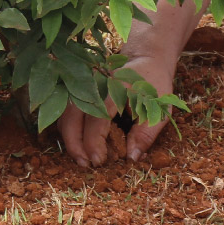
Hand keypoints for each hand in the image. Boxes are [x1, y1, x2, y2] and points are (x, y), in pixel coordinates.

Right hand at [55, 55, 170, 166]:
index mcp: (114, 88)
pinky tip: (79, 144)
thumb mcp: (158, 110)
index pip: (96, 118)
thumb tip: (131, 158)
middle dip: (74, 143)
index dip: (94, 142)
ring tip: (81, 158)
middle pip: (72, 115)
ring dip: (69, 137)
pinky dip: (69, 129)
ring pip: (65, 113)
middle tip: (85, 164)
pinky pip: (67, 110)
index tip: (98, 161)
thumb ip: (145, 134)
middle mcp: (94, 84)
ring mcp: (84, 84)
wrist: (146, 60)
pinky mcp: (80, 89)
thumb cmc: (154, 86)